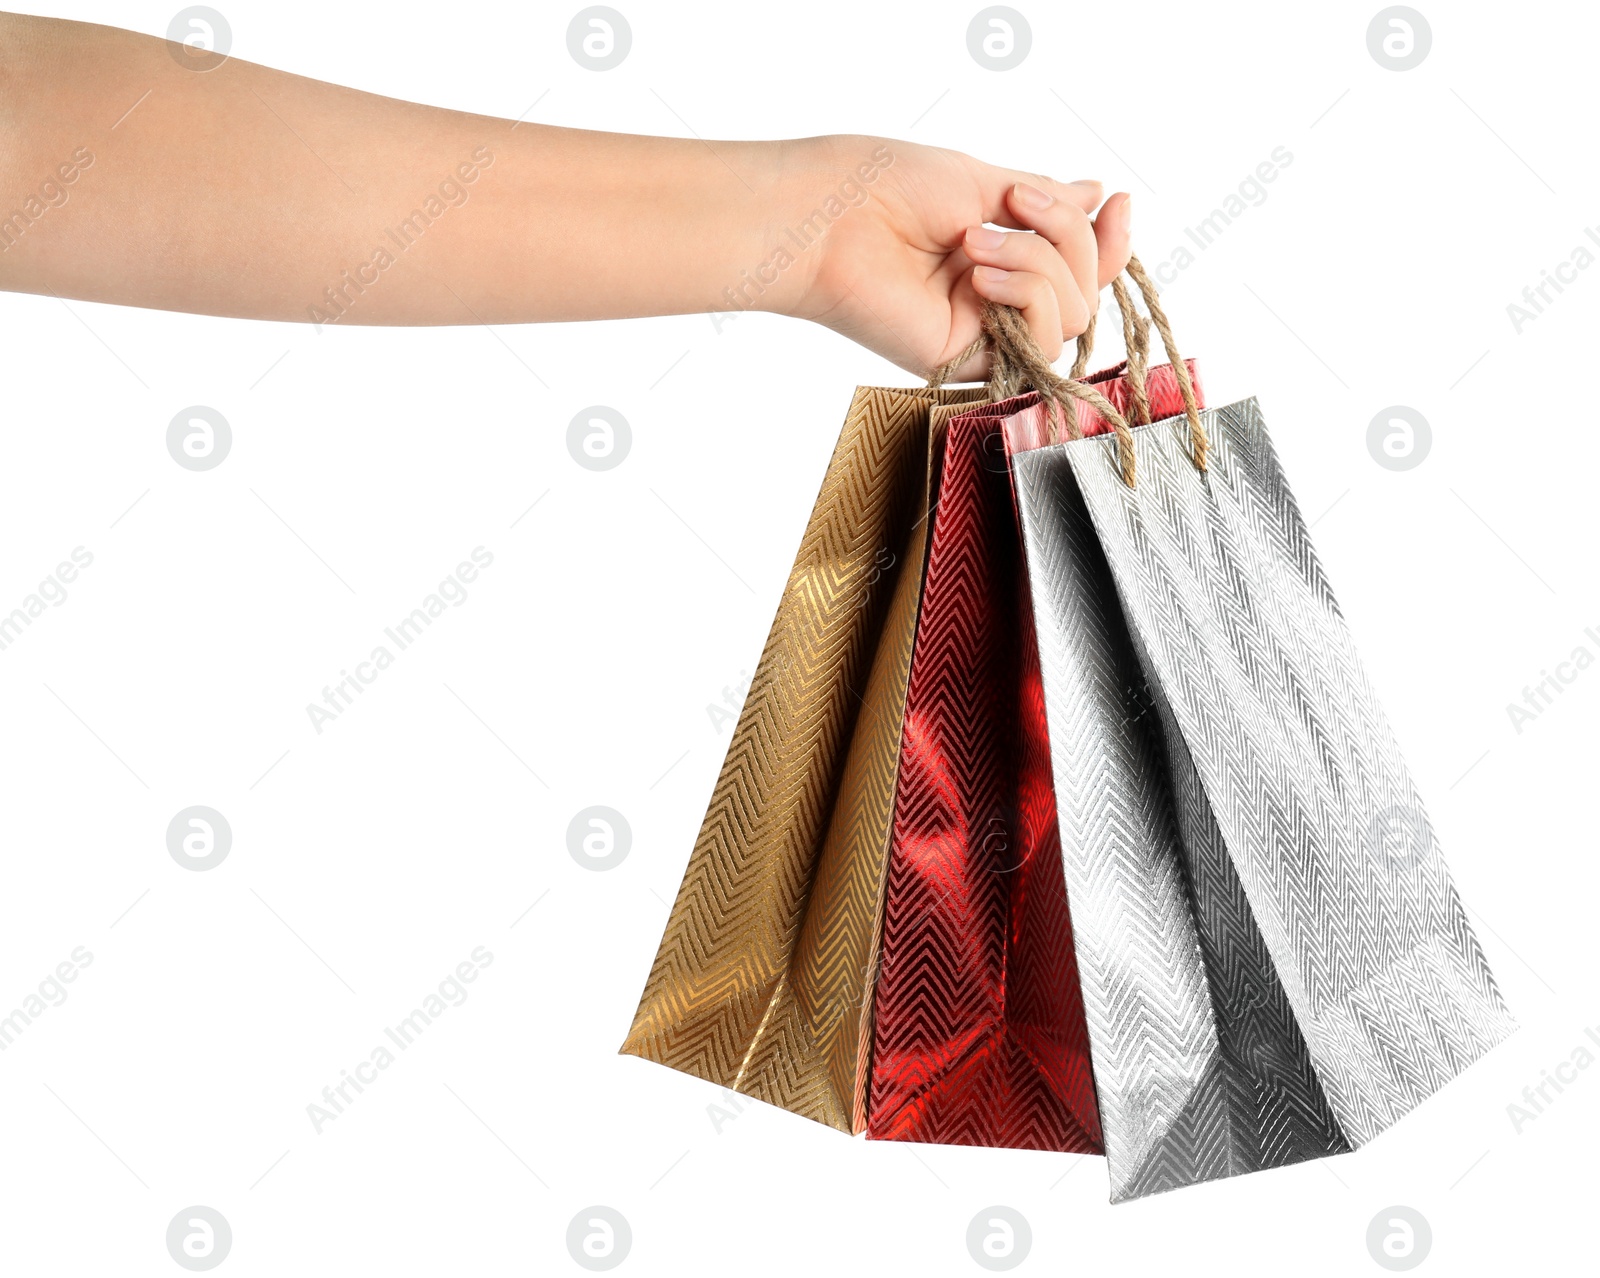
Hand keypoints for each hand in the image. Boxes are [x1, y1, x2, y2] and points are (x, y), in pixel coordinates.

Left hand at [783, 134, 1131, 380]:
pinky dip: (1027, 296)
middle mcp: (995, 298)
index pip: (1080, 266)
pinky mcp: (970, 362)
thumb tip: (1095, 193)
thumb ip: (1045, 200)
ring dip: (1041, 264)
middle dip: (1070, 239)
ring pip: (1072, 315)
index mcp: (999, 254)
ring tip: (976, 240)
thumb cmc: (888, 189)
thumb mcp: (984, 180)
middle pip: (1085, 289)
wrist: (835, 217)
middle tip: (1015, 205)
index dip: (1110, 242)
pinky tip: (979, 274)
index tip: (1118, 203)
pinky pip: (1042, 339)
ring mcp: (983, 332)